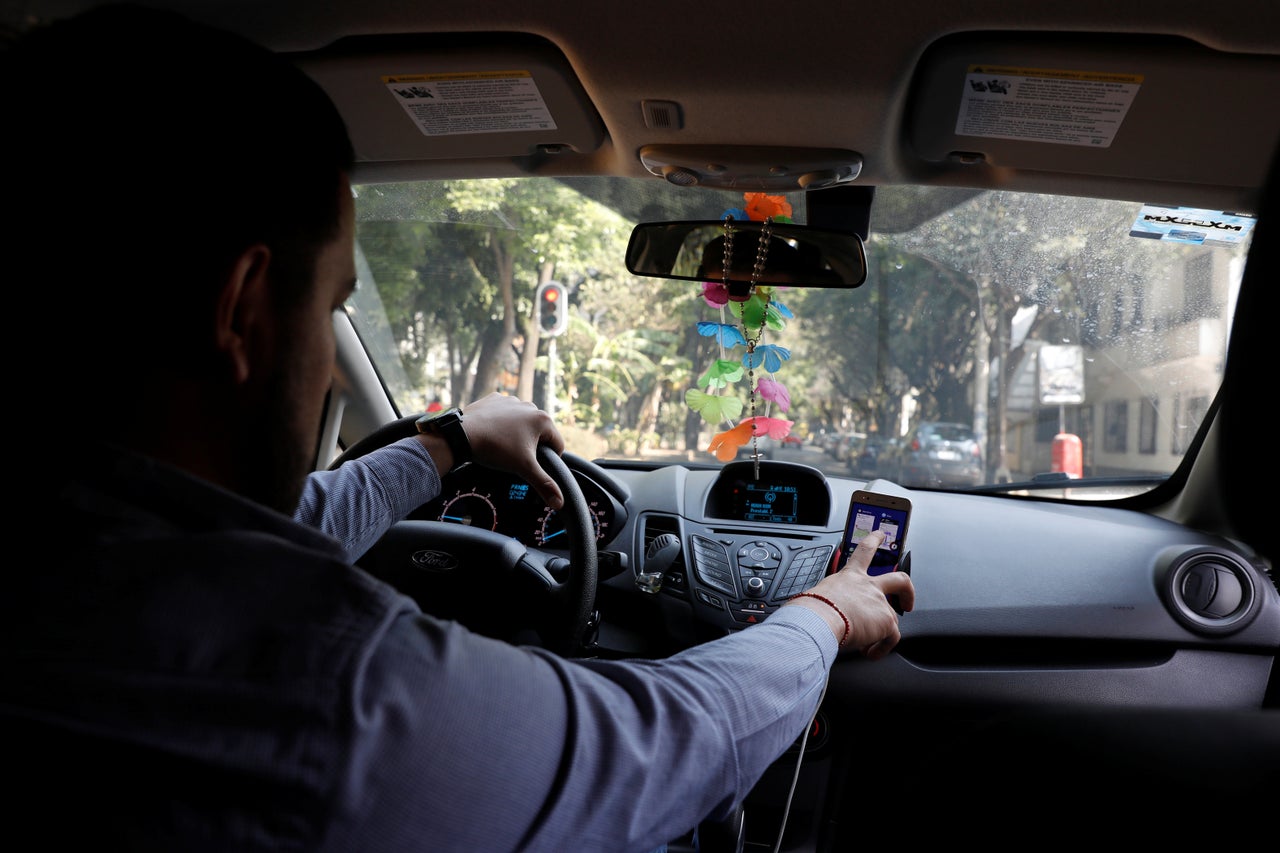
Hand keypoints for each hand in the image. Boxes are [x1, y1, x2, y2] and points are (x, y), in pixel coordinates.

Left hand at [449, 393, 565, 508]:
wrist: (462, 434)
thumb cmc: (495, 449)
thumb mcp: (523, 468)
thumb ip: (544, 484)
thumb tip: (560, 503)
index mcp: (542, 420)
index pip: (557, 445)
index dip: (549, 459)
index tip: (533, 465)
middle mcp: (529, 406)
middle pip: (539, 433)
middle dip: (531, 446)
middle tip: (515, 457)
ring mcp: (511, 401)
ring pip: (522, 422)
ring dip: (517, 433)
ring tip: (502, 446)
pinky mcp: (495, 399)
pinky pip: (504, 414)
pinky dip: (501, 423)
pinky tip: (492, 433)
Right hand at [785, 530, 915, 658]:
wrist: (819, 618)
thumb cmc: (812, 609)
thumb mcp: (818, 596)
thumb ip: (827, 600)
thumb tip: (817, 612)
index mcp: (849, 576)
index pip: (864, 550)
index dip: (875, 540)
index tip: (881, 534)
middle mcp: (868, 586)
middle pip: (898, 579)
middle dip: (907, 591)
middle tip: (907, 601)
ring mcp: (880, 603)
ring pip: (893, 618)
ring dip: (882, 633)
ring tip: (868, 645)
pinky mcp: (887, 620)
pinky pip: (891, 639)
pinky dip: (882, 648)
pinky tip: (870, 652)